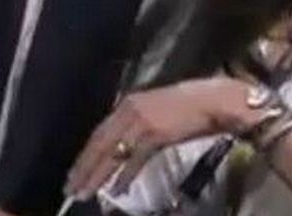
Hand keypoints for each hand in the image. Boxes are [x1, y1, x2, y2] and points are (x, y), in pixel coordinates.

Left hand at [66, 77, 243, 199]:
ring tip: (85, 193)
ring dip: (96, 175)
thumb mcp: (159, 110)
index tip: (75, 171)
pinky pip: (133, 158)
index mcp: (131, 102)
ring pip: (111, 152)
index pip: (100, 132)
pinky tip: (118, 189)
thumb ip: (140, 124)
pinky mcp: (155, 132)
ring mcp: (142, 120)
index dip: (86, 154)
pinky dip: (124, 175)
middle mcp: (131, 109)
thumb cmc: (196, 104)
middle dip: (83, 167)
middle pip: (99, 142)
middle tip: (70, 189)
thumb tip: (125, 146)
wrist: (220, 99)